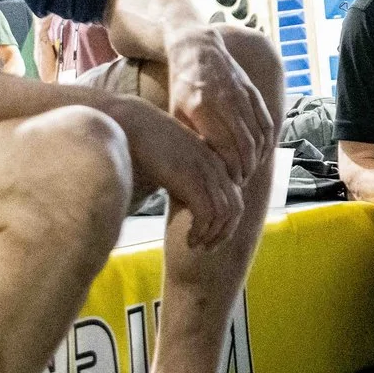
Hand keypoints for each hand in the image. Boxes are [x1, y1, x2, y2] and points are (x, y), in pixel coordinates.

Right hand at [114, 100, 244, 250]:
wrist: (137, 124)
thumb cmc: (152, 143)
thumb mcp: (180, 159)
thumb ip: (190, 176)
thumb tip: (188, 199)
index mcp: (216, 162)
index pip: (236, 199)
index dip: (227, 223)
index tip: (211, 236)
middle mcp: (215, 167)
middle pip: (235, 209)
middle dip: (224, 234)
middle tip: (207, 248)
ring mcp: (204, 173)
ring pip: (224, 214)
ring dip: (212, 236)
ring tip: (196, 245)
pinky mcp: (189, 179)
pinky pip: (206, 214)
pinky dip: (201, 232)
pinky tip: (189, 239)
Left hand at [163, 27, 273, 186]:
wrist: (196, 48)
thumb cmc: (181, 86)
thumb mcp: (176, 112)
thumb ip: (191, 137)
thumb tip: (205, 168)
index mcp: (201, 108)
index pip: (225, 148)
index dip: (231, 170)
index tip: (229, 183)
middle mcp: (225, 100)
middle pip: (245, 145)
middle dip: (245, 169)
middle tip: (240, 182)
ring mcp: (242, 94)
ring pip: (259, 135)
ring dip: (257, 158)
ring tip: (248, 171)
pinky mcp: (253, 91)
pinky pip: (267, 122)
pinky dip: (267, 142)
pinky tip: (260, 154)